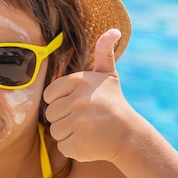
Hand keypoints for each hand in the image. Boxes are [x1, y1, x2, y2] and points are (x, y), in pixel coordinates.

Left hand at [43, 29, 134, 161]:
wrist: (129, 135)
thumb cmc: (114, 103)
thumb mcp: (109, 75)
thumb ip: (104, 52)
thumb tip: (113, 30)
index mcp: (79, 81)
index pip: (48, 95)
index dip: (60, 101)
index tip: (77, 104)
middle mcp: (78, 101)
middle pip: (50, 114)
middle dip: (64, 118)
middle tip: (84, 118)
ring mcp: (79, 123)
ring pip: (55, 131)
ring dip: (68, 133)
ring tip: (87, 129)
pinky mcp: (79, 144)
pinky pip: (62, 146)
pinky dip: (73, 147)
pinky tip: (88, 141)